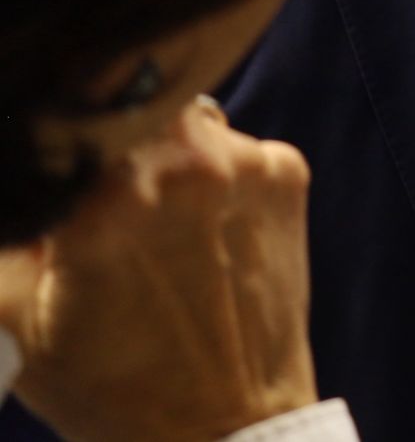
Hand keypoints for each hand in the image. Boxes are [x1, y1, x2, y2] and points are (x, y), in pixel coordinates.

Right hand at [0, 98, 320, 441]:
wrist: (221, 427)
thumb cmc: (108, 384)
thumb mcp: (11, 309)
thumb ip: (7, 223)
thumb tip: (15, 168)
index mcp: (109, 193)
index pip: (69, 107)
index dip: (56, 122)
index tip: (51, 150)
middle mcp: (187, 161)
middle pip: (131, 102)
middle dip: (109, 136)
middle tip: (99, 194)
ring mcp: (247, 164)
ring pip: (186, 119)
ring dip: (163, 151)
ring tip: (149, 218)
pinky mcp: (289, 175)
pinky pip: (236, 145)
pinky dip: (214, 172)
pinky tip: (200, 227)